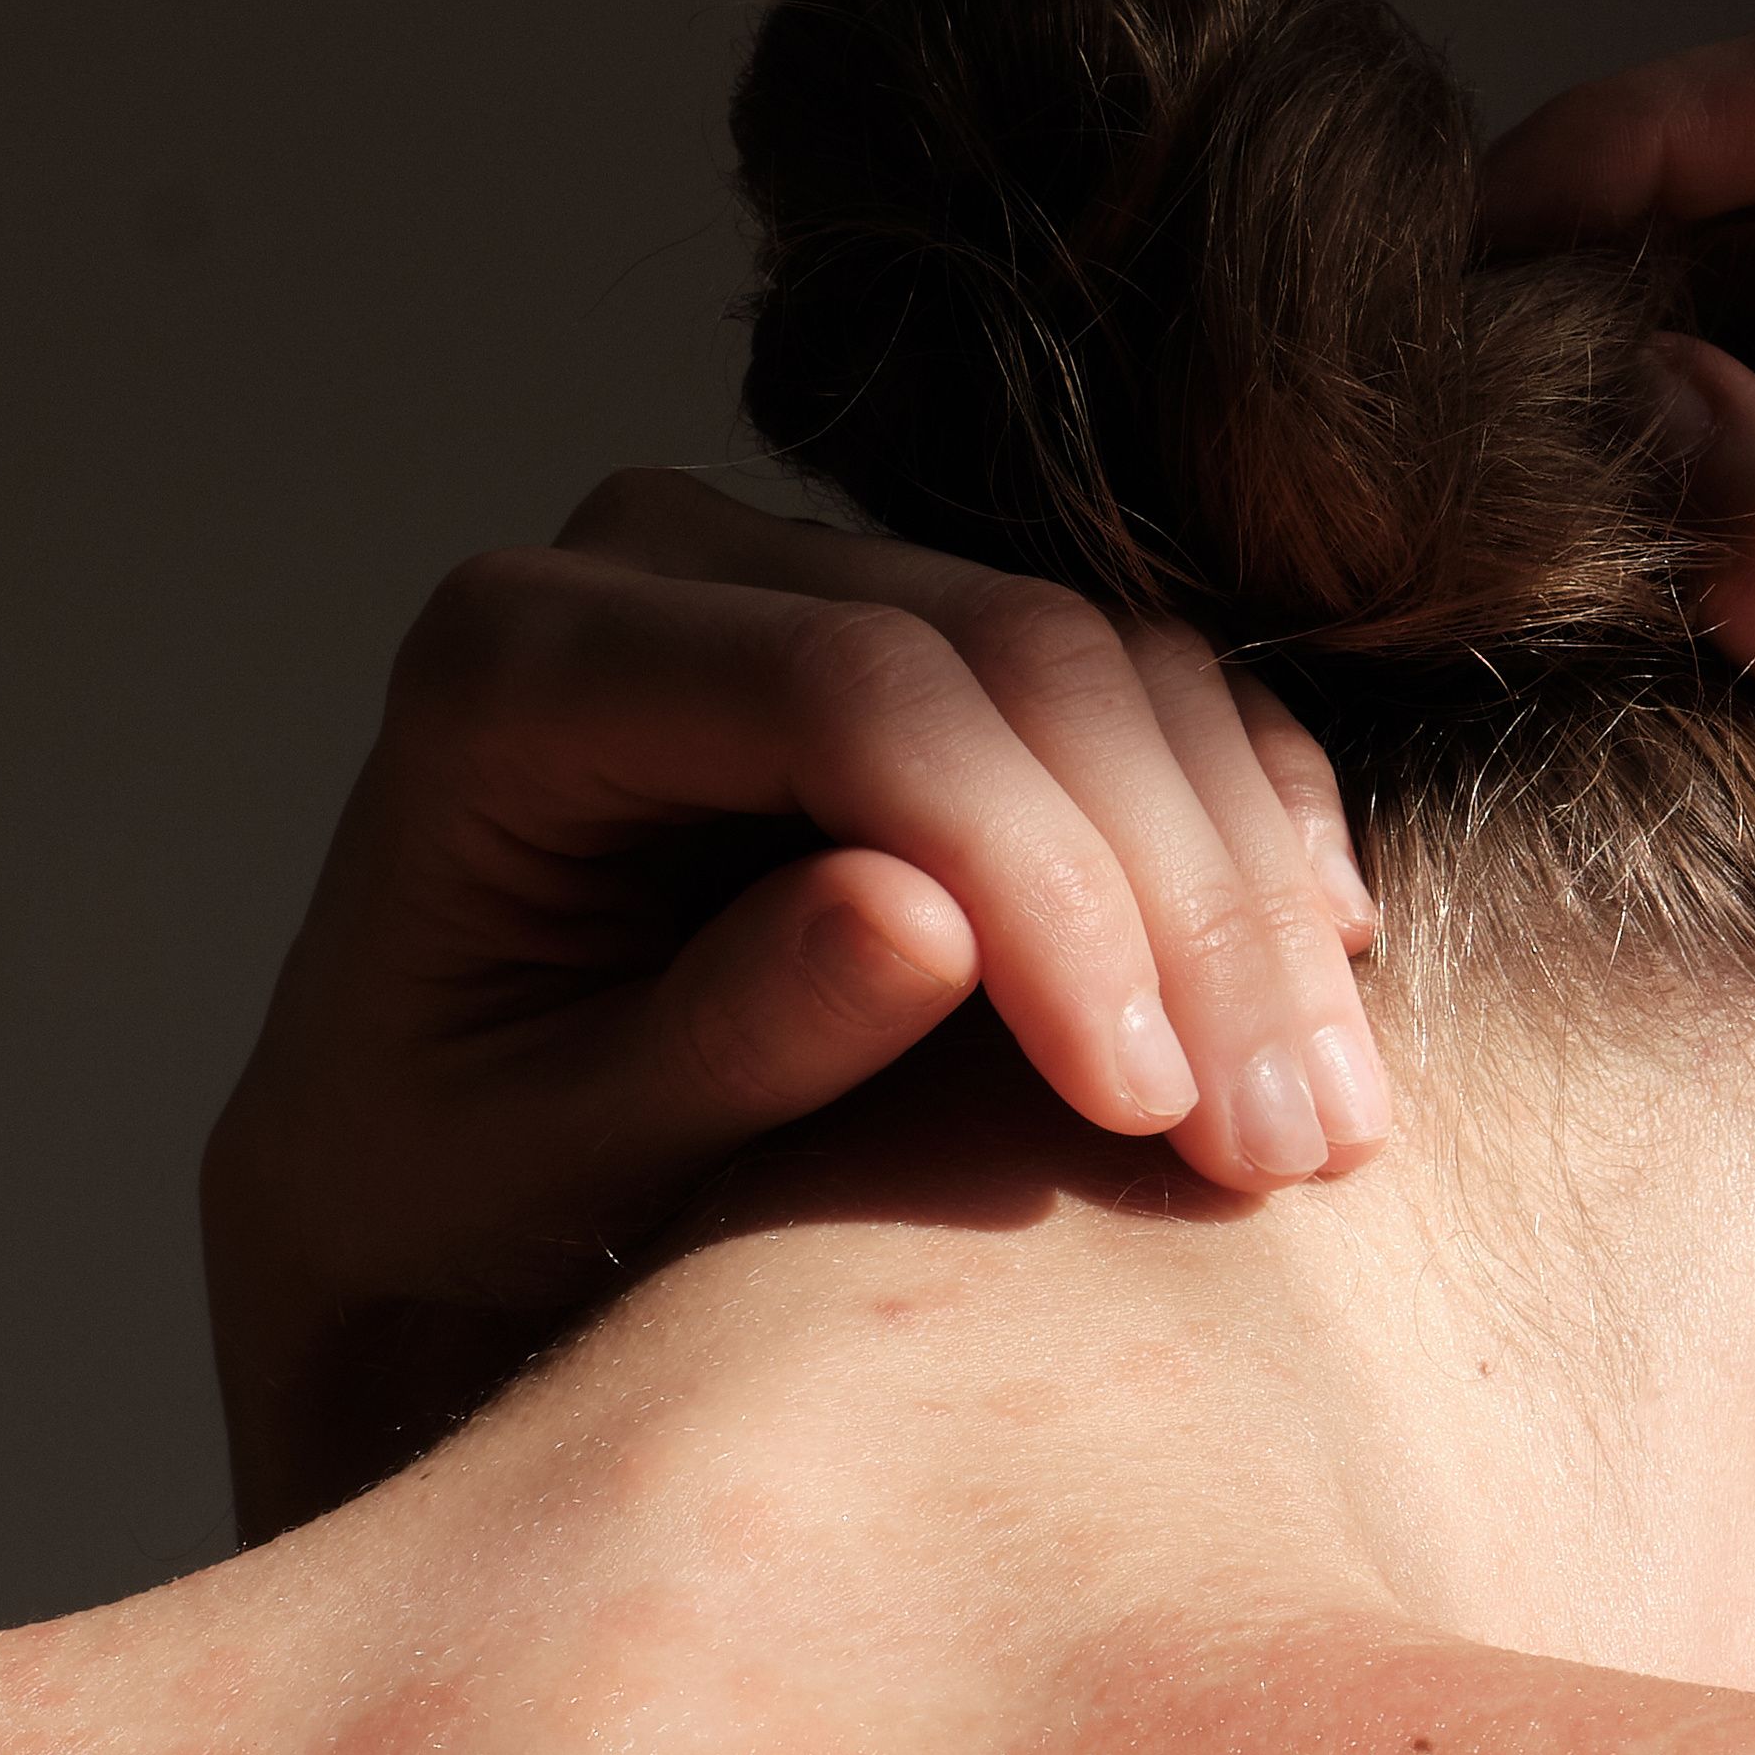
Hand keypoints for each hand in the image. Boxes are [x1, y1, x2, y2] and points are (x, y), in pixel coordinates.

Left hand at [204, 467, 1382, 1537]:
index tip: (1141, 1103)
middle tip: (1284, 1146)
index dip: (1038, 877)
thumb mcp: (547, 1169)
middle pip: (1008, 655)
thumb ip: (717, 1041)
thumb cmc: (451, 1191)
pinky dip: (1246, 830)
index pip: (848, 696)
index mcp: (516, 663)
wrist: (431, 1174)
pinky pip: (1140, 695)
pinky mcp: (930, 646)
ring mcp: (809, 579)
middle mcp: (661, 564)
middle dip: (1177, 901)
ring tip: (1322, 1124)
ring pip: (1108, 666)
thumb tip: (926, 920)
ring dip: (1246, 888)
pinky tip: (1320, 979)